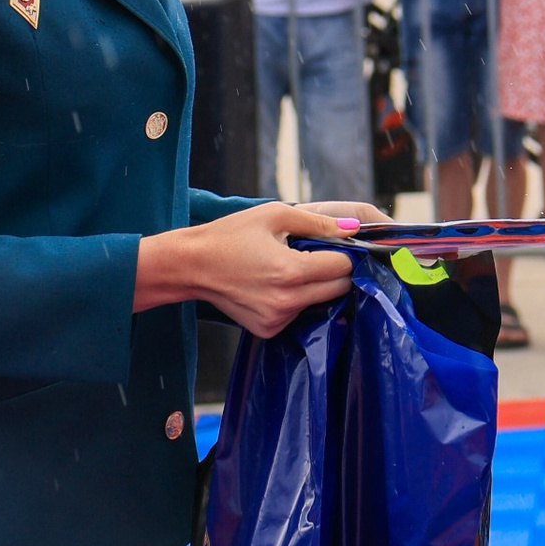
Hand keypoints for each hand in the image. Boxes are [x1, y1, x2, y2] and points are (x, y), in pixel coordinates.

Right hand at [134, 199, 387, 336]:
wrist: (190, 266)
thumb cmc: (230, 235)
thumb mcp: (274, 215)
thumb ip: (318, 222)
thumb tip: (353, 227)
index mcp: (291, 272)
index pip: (343, 267)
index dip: (344, 252)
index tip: (336, 244)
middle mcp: (287, 301)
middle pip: (338, 289)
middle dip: (334, 271)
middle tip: (316, 254)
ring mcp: (277, 320)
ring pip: (320, 302)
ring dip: (315, 286)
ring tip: (288, 267)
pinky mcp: (268, 330)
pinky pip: (298, 314)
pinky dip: (296, 299)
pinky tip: (274, 284)